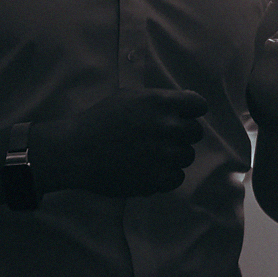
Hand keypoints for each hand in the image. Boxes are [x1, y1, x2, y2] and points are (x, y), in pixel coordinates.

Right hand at [36, 88, 208, 198]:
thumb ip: (158, 100)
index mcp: (162, 103)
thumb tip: (181, 105)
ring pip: (187, 156)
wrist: (78, 151)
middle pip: (196, 132)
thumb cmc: (99, 120)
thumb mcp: (128, 97)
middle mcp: (169, 128)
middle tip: (161, 137)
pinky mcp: (159, 179)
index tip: (182, 116)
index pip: (199, 105)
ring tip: (151, 154)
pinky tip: (149, 168)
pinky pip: (178, 177)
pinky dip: (166, 174)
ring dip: (174, 155)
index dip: (191, 110)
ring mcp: (166, 155)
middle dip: (182, 133)